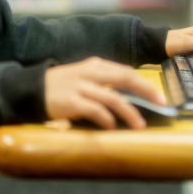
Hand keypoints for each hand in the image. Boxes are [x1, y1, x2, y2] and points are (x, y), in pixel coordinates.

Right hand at [44, 57, 165, 129]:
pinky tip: (112, 128)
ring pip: (114, 98)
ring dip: (130, 113)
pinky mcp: (72, 102)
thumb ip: (103, 81)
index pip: (126, 72)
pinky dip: (107, 120)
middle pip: (126, 79)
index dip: (144, 84)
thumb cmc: (60, 86)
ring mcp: (81, 87)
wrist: (31, 90)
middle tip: (160, 104)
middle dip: (146, 92)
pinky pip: (96, 111)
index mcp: (95, 65)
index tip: (158, 96)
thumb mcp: (83, 76)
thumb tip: (129, 95)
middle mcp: (90, 73)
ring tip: (140, 125)